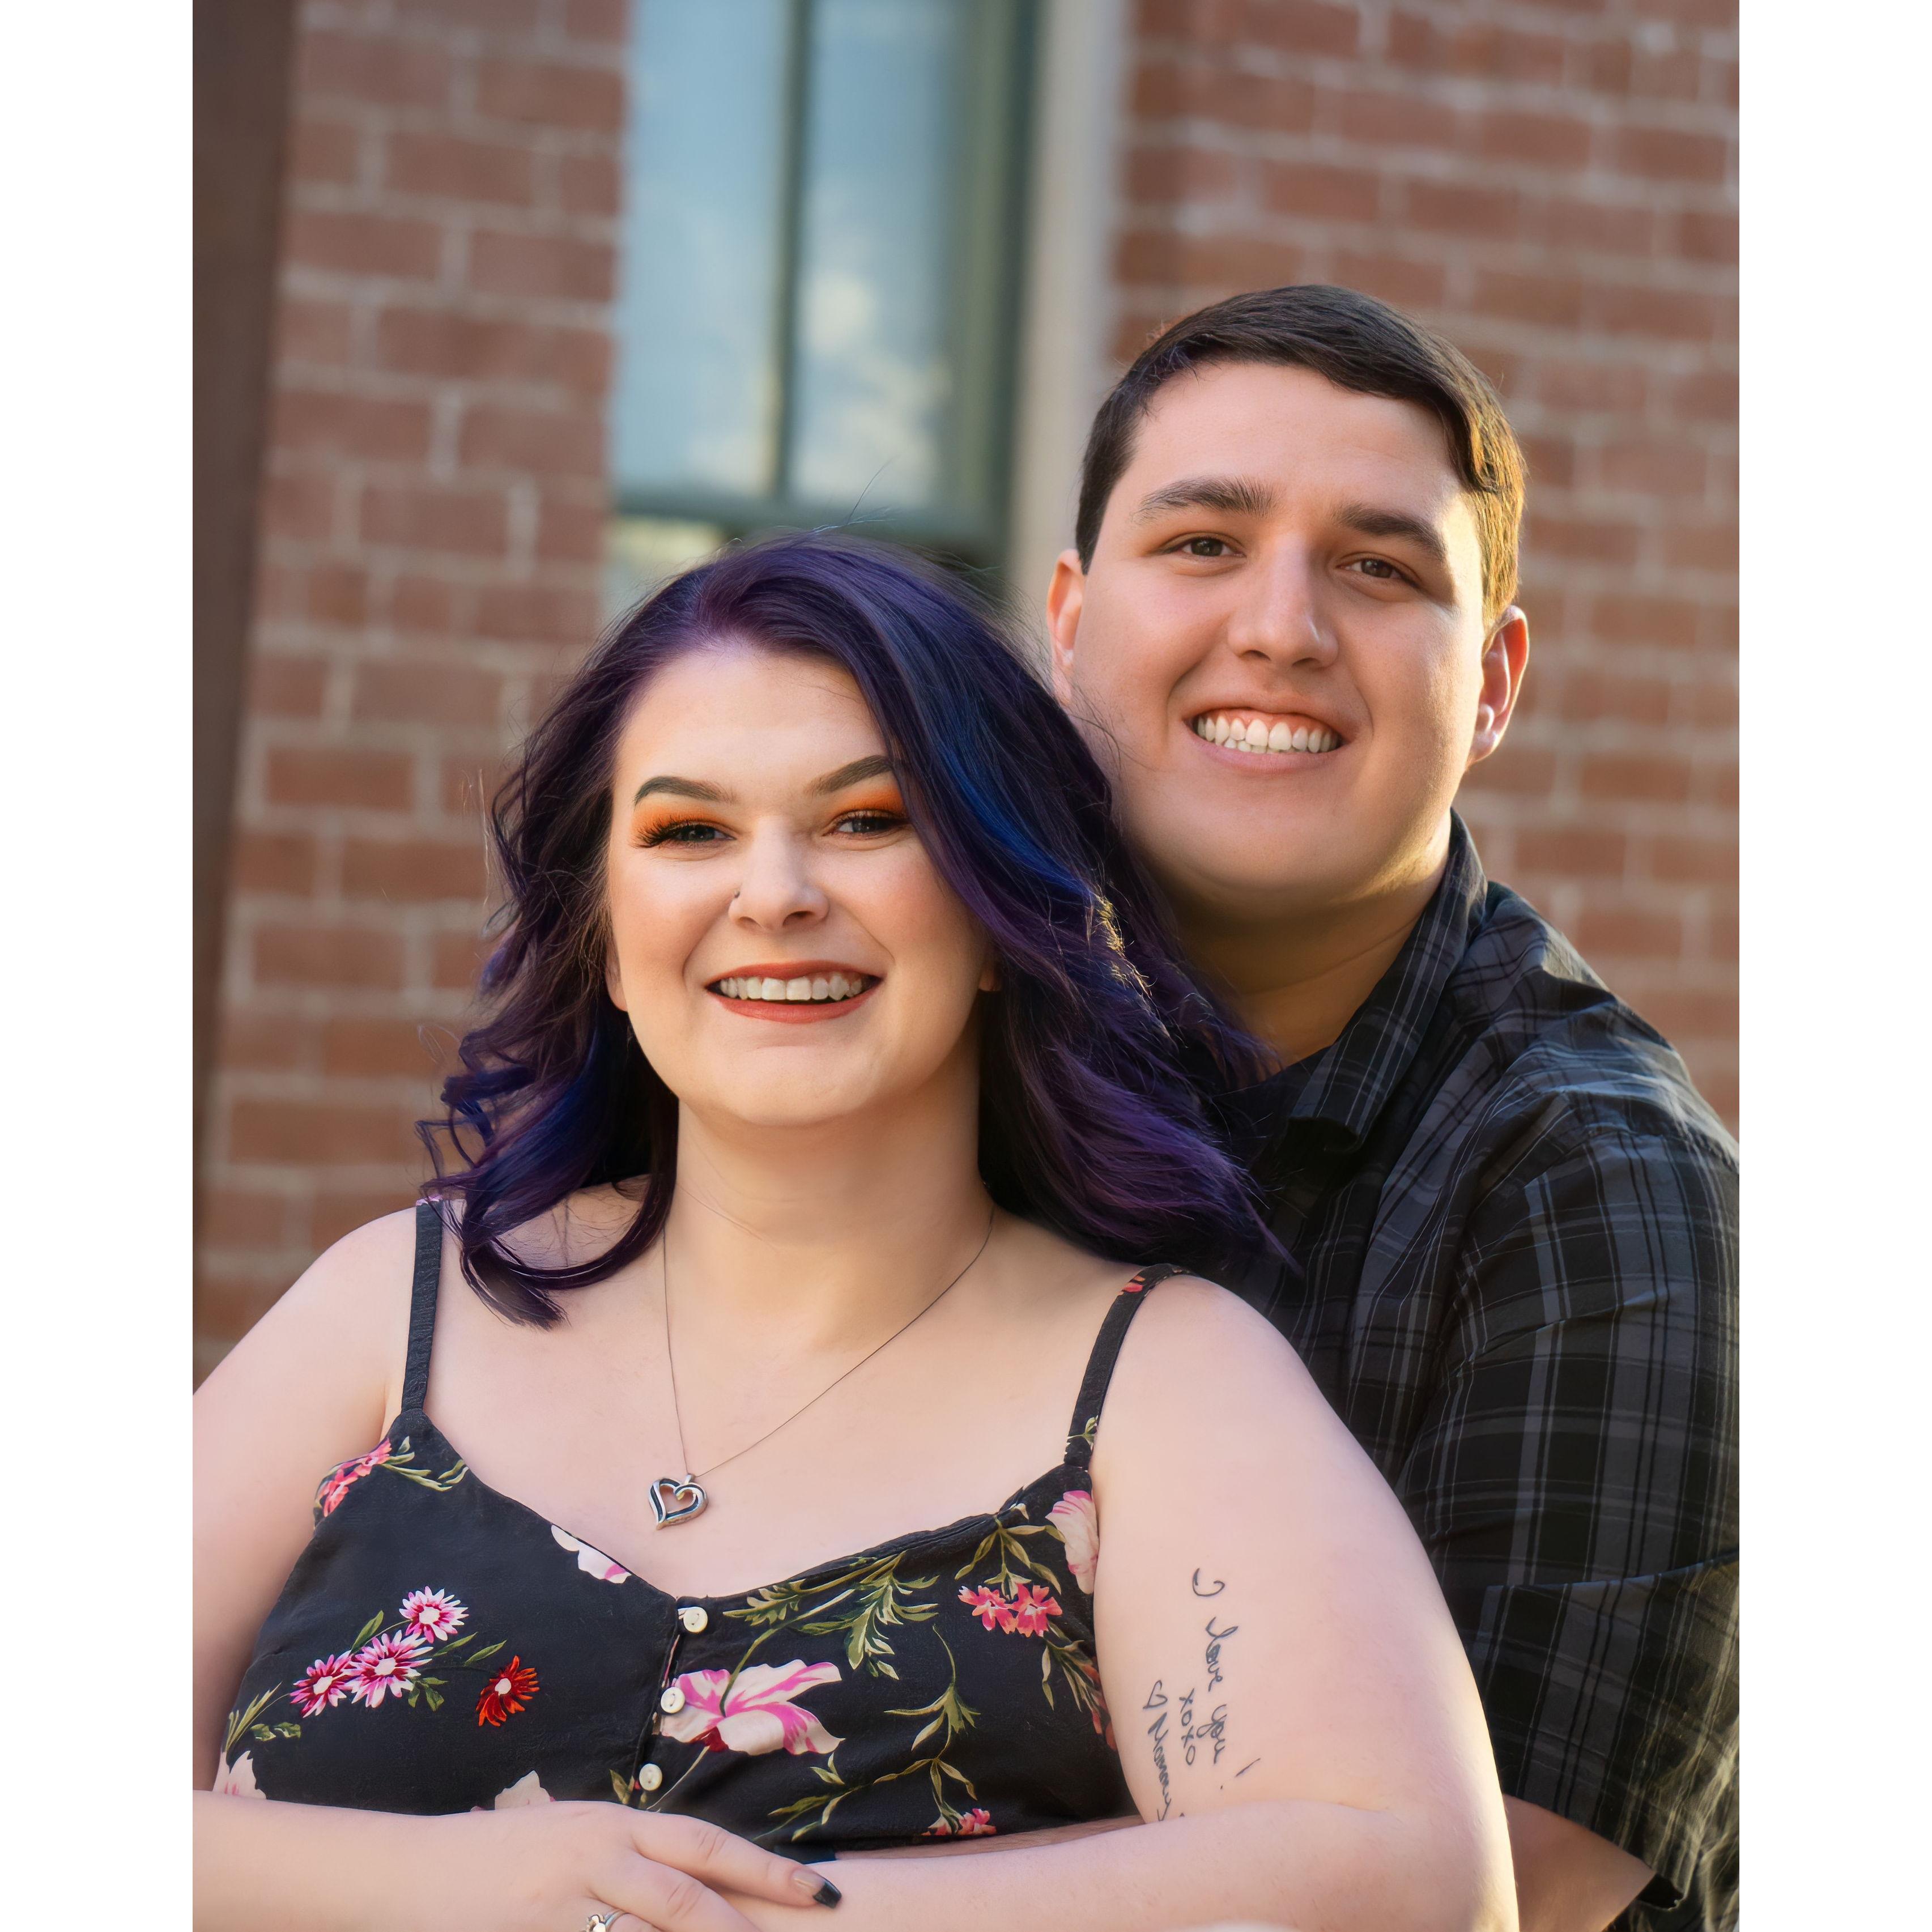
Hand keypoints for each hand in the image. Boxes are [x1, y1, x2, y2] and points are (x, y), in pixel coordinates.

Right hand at [394, 1803, 838, 1931]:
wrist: (408, 1870)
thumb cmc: (497, 1856)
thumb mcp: (572, 1835)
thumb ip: (630, 1852)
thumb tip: (692, 1873)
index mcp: (614, 1824)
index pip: (708, 1845)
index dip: (767, 1869)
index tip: (820, 1890)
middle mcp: (597, 1854)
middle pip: (689, 1894)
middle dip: (748, 1923)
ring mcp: (563, 1902)